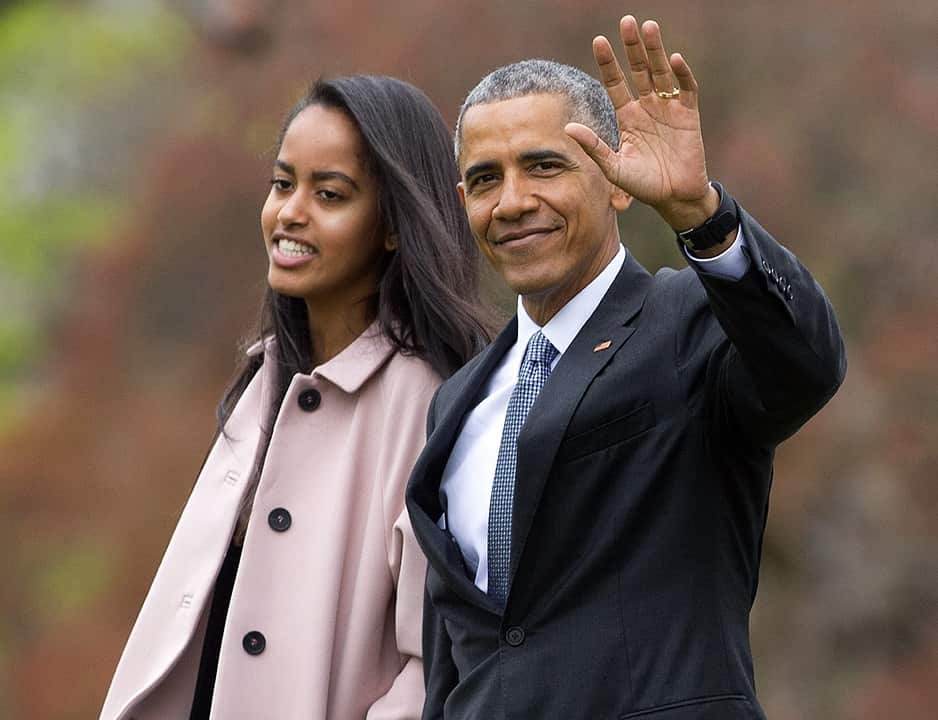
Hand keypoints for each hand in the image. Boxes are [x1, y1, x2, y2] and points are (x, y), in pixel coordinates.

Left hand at [565, 15, 718, 230]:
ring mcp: (669, 109)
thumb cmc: (643, 184)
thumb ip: (594, 146)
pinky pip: (686, 89)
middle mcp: (647, 107)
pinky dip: (681, 75)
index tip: (599, 41)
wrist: (674, 197)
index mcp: (627, 117)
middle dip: (632, 47)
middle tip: (626, 21)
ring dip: (655, 51)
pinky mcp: (689, 115)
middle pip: (639, 70)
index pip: (615, 83)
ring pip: (661, 73)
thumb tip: (569, 127)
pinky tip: (674, 60)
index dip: (608, 63)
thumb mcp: (614, 167)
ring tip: (648, 27)